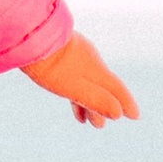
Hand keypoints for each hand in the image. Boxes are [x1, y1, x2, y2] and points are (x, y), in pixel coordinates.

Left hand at [22, 33, 139, 127]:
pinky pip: (73, 76)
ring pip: (86, 82)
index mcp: (97, 69)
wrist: (27, 36)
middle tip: (100, 125)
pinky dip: (74, 90)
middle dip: (103, 107)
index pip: (117, 88)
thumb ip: (96, 100)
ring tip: (84, 119)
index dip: (126, 103)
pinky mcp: (59, 53)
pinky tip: (68, 95)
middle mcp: (90, 60)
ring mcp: (74, 55)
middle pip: (101, 87)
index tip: (135, 116)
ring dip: (87, 101)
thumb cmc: (51, 65)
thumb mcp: (75, 87)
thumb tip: (119, 114)